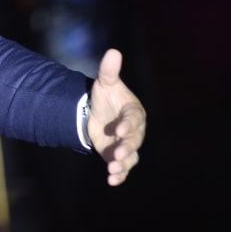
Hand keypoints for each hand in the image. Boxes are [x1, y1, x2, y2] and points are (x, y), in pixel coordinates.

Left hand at [87, 48, 146, 186]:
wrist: (96, 113)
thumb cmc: (106, 97)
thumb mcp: (105, 83)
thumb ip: (109, 70)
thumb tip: (113, 51)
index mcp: (134, 112)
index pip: (133, 119)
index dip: (127, 125)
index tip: (119, 130)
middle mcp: (134, 131)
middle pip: (134, 141)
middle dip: (126, 148)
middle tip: (117, 154)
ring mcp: (127, 145)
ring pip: (130, 157)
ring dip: (122, 165)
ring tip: (112, 170)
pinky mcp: (119, 157)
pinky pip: (123, 168)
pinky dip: (119, 175)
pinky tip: (111, 180)